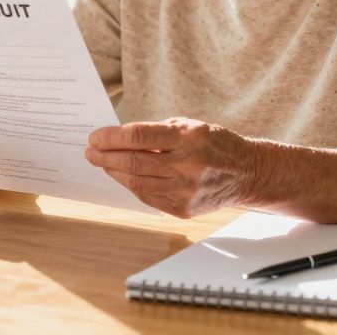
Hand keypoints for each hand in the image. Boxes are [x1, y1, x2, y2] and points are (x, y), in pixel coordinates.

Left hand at [84, 117, 262, 217]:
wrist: (246, 173)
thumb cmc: (214, 144)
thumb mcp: (189, 126)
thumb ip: (156, 133)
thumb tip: (118, 140)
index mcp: (189, 138)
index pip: (140, 136)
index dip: (112, 137)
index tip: (95, 137)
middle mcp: (188, 166)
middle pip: (134, 162)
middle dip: (106, 157)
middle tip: (90, 152)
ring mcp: (186, 191)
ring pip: (137, 183)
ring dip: (114, 172)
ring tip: (102, 163)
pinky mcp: (183, 209)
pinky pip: (148, 197)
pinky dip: (132, 186)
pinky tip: (122, 177)